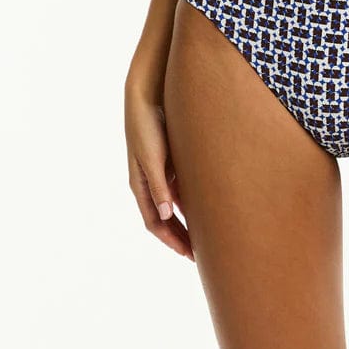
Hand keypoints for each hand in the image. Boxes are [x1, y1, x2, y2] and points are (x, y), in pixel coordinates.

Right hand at [124, 82, 193, 260]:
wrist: (148, 93)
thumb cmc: (147, 125)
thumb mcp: (152, 157)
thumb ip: (159, 185)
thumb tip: (167, 216)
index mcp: (140, 184)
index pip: (155, 222)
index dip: (171, 240)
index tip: (189, 255)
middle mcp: (150, 181)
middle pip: (165, 217)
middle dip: (180, 236)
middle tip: (200, 254)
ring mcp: (161, 169)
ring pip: (174, 202)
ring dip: (187, 219)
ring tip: (206, 233)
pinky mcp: (171, 157)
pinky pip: (182, 184)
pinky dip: (192, 198)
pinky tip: (207, 203)